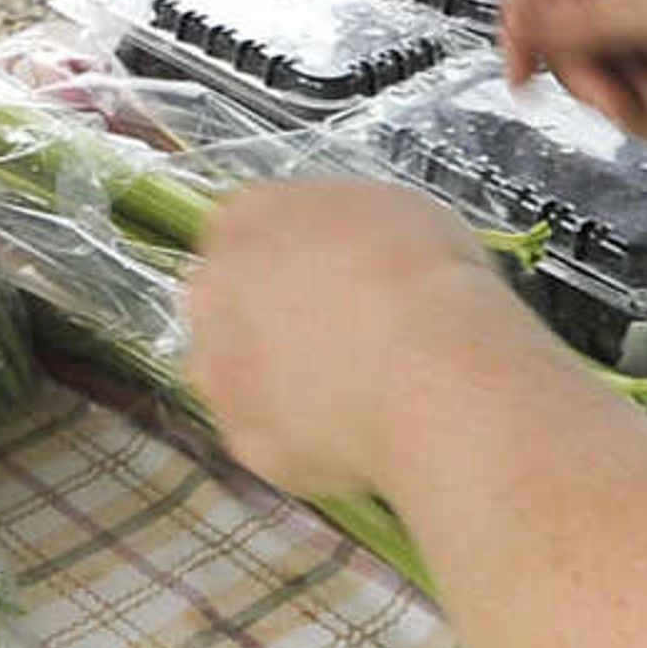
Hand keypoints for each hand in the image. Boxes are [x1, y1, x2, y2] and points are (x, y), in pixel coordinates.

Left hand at [184, 180, 542, 497]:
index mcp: (249, 216)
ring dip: (280, 379)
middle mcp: (216, 289)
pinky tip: (356, 429)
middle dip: (273, 316)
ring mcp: (221, 369)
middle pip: (230, 300)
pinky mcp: (243, 438)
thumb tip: (357, 249)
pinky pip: (271, 435)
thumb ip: (343, 228)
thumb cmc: (424, 282)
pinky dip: (304, 437)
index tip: (327, 274)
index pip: (249, 228)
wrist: (429, 372)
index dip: (294, 256)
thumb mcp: (394, 209)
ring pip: (240, 373)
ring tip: (351, 387)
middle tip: (338, 331)